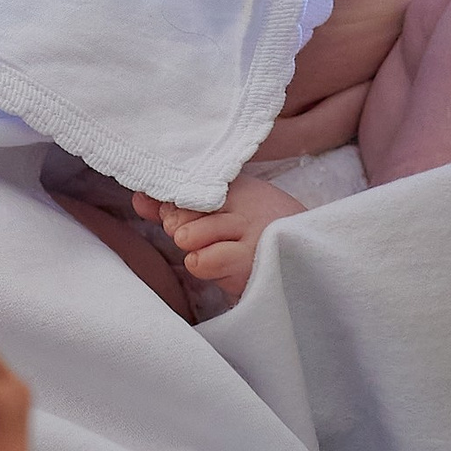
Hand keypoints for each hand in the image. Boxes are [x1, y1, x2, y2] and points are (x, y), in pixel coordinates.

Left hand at [136, 174, 302, 301]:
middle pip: (179, 212)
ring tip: (217, 250)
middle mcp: (241, 203)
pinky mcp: (248, 261)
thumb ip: (179, 204)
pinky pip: (202, 261)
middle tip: (205, 236)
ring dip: (195, 249)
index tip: (181, 216)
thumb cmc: (262, 231)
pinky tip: (223, 264)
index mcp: (236, 185)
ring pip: (187, 236)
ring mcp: (246, 232)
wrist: (311, 257)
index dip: (173, 207)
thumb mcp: (225, 208)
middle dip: (181, 229)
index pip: (183, 187)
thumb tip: (139, 199)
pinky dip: (204, 265)